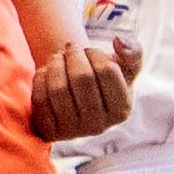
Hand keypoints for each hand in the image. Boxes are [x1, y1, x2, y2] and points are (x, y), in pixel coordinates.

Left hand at [24, 40, 138, 145]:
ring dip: (56, 63)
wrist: (76, 98)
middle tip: (71, 48)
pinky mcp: (50, 132)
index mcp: (121, 111)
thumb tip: (119, 41)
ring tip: (58, 57)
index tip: (90, 50)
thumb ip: (132, 53)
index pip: (107, 70)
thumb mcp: (124, 68)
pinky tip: (47, 72)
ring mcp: (73, 132)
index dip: (95, 53)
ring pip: (59, 88)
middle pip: (82, 77)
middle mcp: (99, 126)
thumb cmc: (103, 80)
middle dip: (74, 54)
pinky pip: (40, 99)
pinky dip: (41, 78)